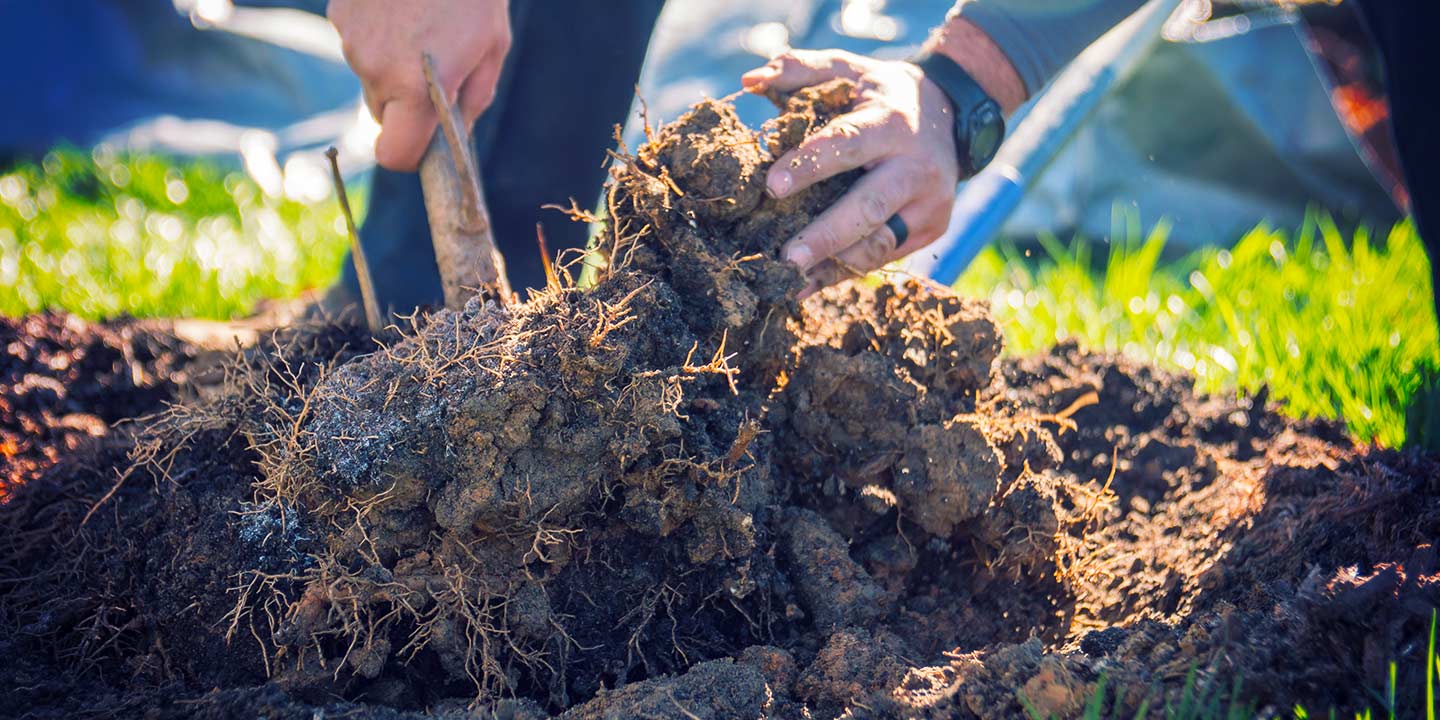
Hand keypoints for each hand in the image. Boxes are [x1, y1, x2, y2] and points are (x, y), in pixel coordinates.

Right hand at [329, 0, 510, 170]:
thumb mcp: (492, 48)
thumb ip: (473, 99)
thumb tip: (456, 133)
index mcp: (416, 89)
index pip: (396, 154)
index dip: (410, 155)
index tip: (424, 143)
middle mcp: (376, 70)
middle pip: (384, 115)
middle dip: (407, 105)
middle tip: (436, 69)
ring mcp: (352, 41)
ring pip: (371, 77)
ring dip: (393, 66)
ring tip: (422, 28)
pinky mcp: (339, 14)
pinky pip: (359, 44)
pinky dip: (378, 36)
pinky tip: (401, 8)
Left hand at [742, 49, 959, 295]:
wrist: (951, 114)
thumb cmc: (881, 94)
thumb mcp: (849, 70)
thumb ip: (801, 70)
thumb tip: (750, 78)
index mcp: (891, 124)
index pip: (848, 145)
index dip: (809, 166)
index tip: (770, 186)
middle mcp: (916, 168)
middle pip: (868, 208)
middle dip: (826, 235)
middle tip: (786, 257)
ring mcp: (928, 205)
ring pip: (878, 245)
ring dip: (831, 266)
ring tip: (788, 280)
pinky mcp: (930, 230)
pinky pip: (882, 258)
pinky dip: (842, 273)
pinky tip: (807, 285)